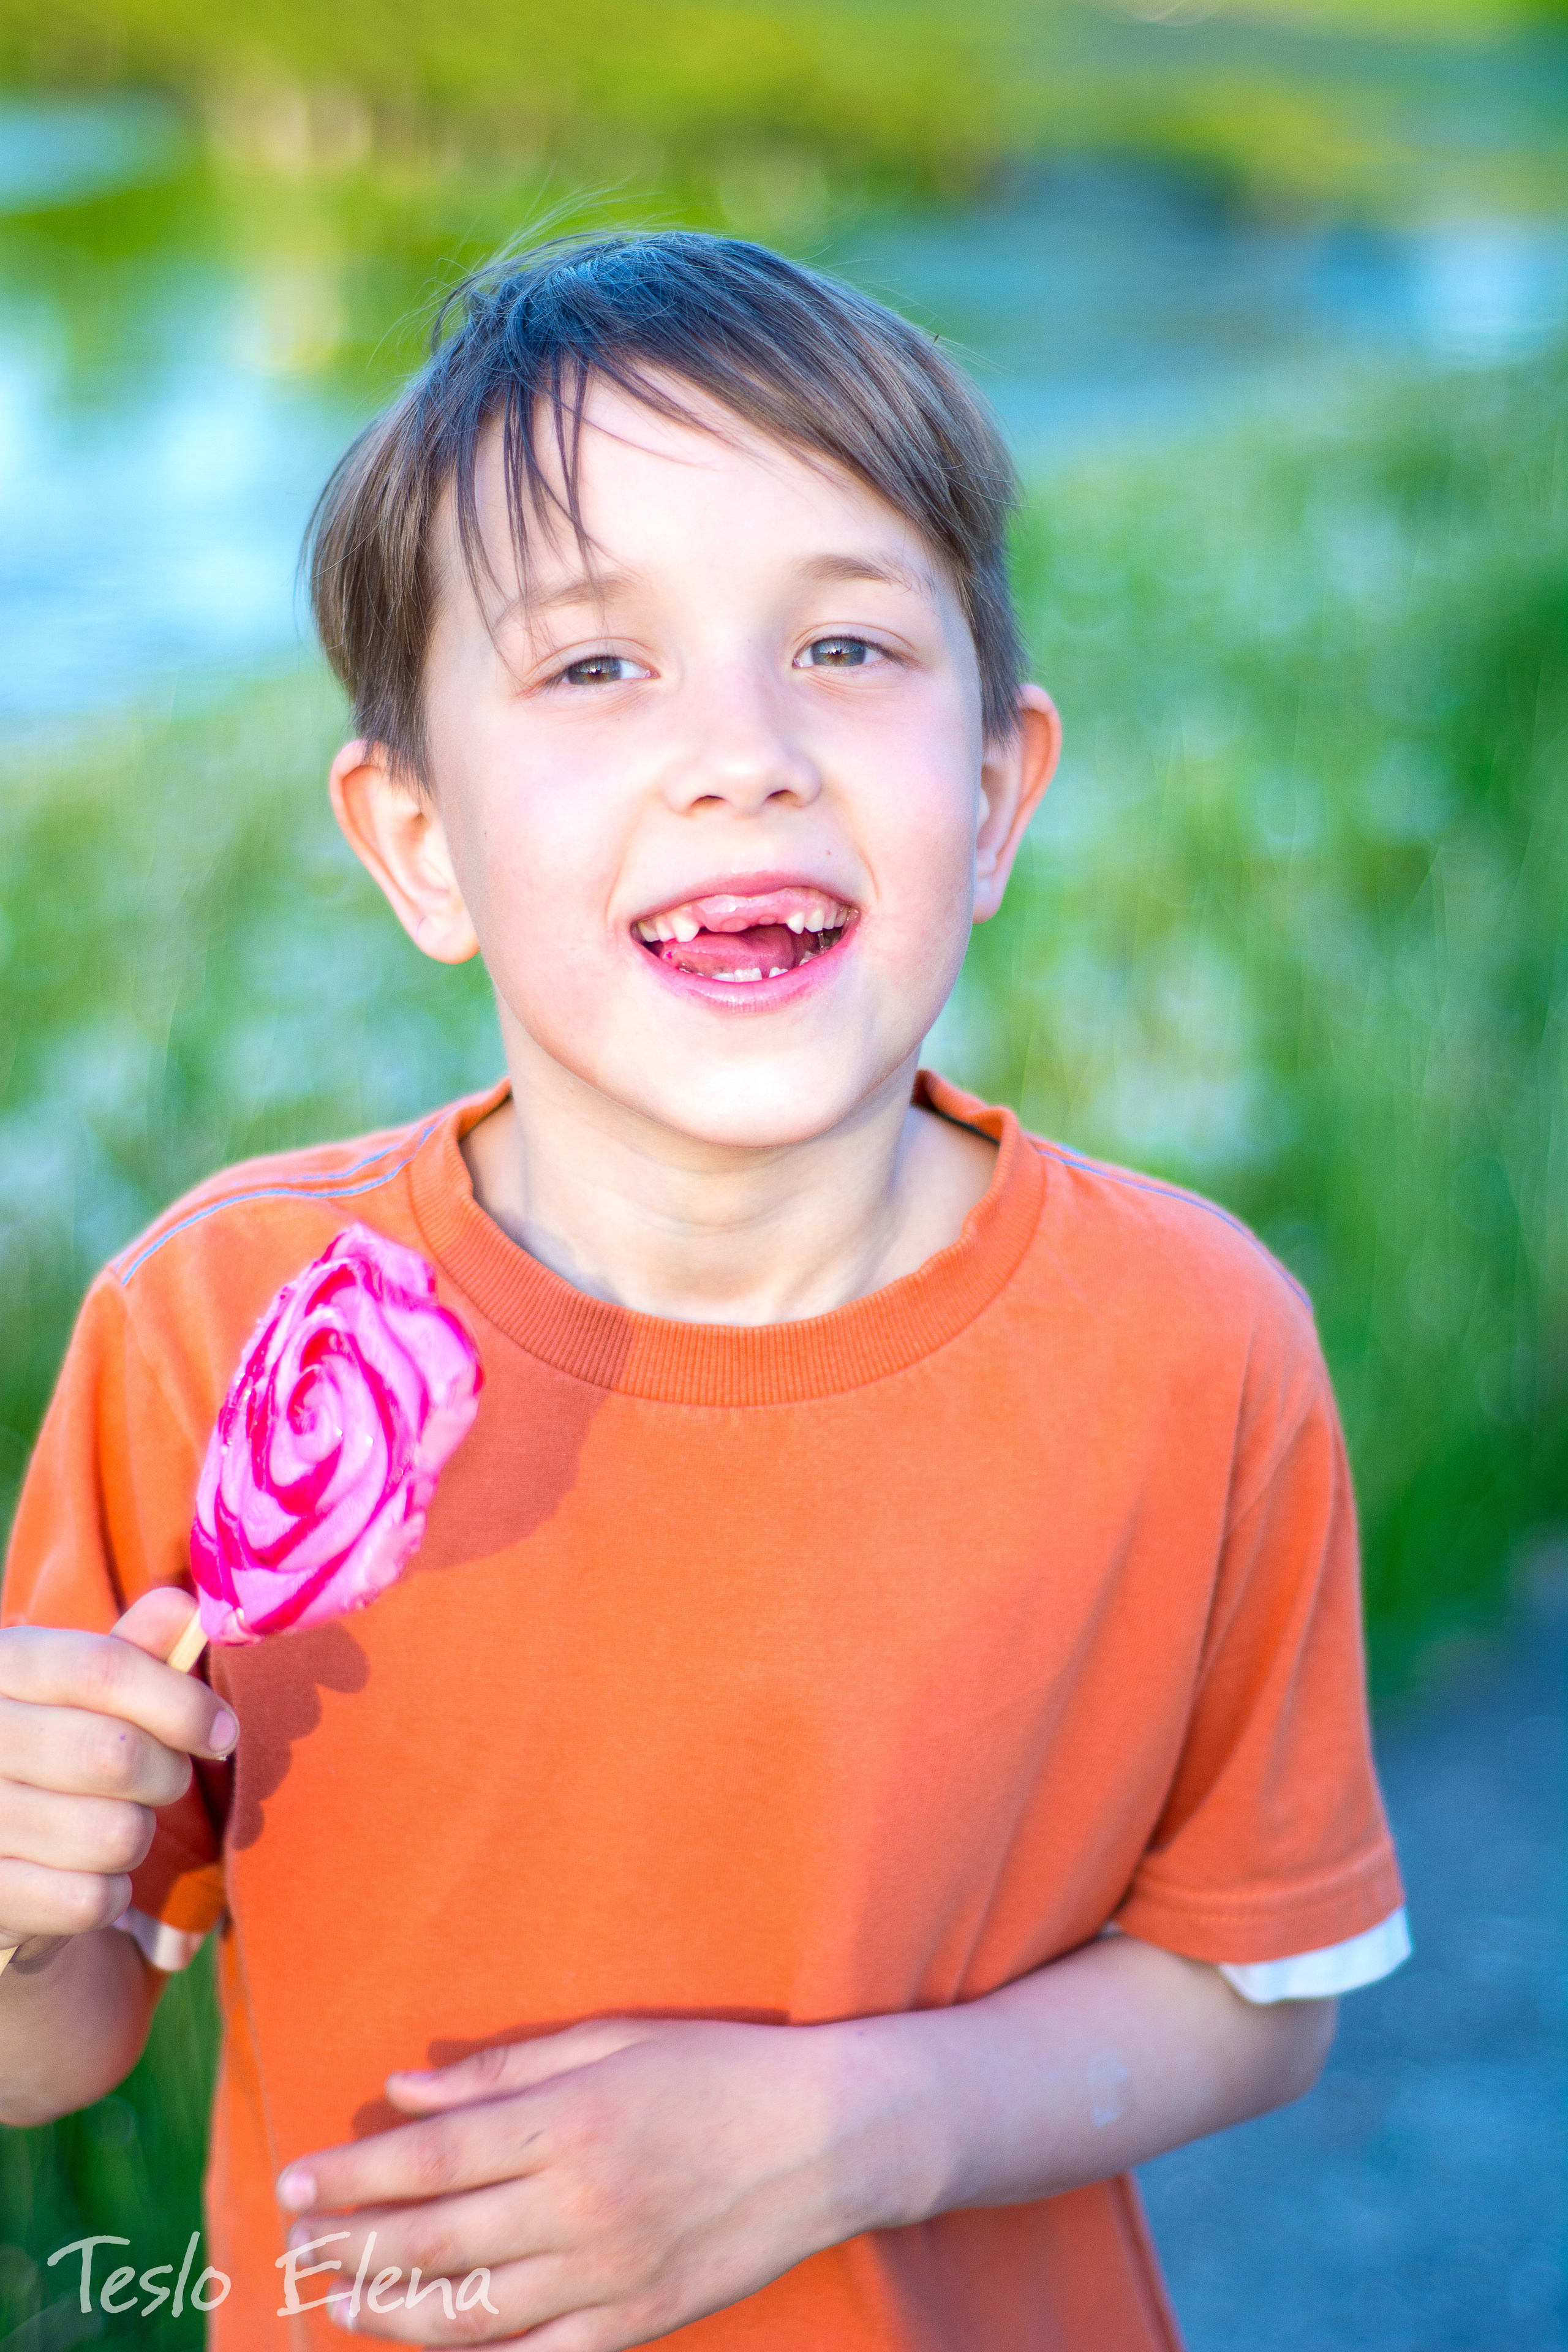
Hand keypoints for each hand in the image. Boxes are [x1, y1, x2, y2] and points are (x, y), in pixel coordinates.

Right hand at [0, 1589, 236, 1958]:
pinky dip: (109, 1894)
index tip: (222, 1730)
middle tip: (165, 1779)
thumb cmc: (53, 1752)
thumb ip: (133, 1650)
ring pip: (112, 1833)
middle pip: (114, 1753)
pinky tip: (87, 1875)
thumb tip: (186, 1607)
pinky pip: (87, 1900)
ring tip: (113, 1823)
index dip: (179, 1700)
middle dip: (166, 1774)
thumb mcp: (82, 1691)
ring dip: (136, 1834)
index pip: (101, 1668)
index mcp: (2, 1667)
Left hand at [276, 2015, 921, 2350]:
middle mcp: (577, 2205)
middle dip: (348, 2244)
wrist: (826, 2137)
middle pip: (432, 2240)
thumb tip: (404, 2089)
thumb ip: (501, 2070)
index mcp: (568, 2122)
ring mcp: (606, 2275)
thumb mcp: (609, 2041)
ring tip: (337, 2298)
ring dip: (388, 2309)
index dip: (350, 2175)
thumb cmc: (715, 2070)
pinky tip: (430, 2345)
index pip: (428, 2159)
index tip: (294, 2179)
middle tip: (292, 2243)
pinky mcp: (636, 2323)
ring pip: (468, 2312)